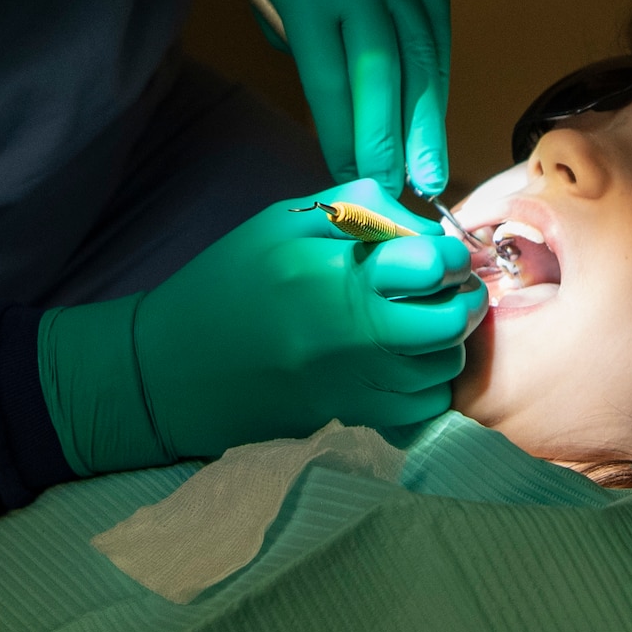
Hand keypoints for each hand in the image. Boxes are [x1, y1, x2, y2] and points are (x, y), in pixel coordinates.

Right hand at [38, 179, 485, 472]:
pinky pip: (424, 407)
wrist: (171, 369)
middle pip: (449, 320)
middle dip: (459, 298)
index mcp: (327, 273)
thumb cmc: (227, 283)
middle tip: (444, 287)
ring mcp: (354, 385)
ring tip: (419, 323)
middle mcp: (348, 334)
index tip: (437, 252)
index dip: (446, 253)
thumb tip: (423, 228)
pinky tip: (401, 363)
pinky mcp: (352, 420)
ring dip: (446, 341)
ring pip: (443, 366)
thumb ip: (358, 210)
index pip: (429, 262)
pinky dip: (426, 383)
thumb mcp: (280, 224)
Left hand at [208, 0, 450, 192]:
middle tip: (406, 190)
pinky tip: (435, 111)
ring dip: (427, 117)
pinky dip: (437, 74)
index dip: (345, 133)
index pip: (330, 78)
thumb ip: (302, 46)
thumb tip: (344, 116)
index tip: (353, 177)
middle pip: (385, 71)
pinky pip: (438, 27)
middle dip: (396, 137)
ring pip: (423, 53)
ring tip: (432, 168)